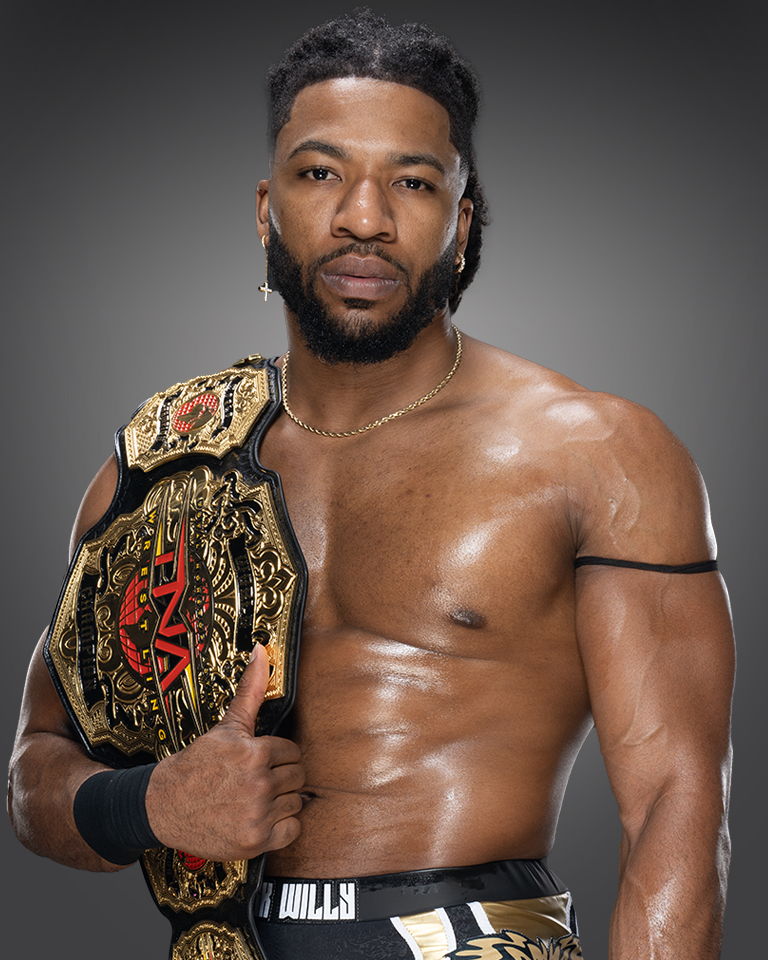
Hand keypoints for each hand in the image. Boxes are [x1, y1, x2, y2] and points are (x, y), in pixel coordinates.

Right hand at [145, 644, 304, 860]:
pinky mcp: (255, 840)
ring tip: (257, 798)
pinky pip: (292, 831)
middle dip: (282, 778)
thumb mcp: (226, 726)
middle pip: (298, 778)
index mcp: (255, 753)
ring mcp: (257, 814)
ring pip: (296, 803)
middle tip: (259, 780)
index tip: (263, 762)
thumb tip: (262, 651)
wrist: (164, 805)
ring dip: (282, 802)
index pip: (293, 753)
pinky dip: (282, 827)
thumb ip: (251, 689)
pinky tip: (262, 818)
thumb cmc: (198, 765)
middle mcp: (258, 784)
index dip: (279, 757)